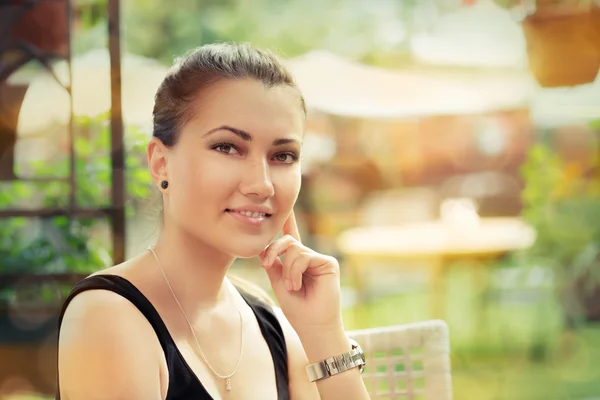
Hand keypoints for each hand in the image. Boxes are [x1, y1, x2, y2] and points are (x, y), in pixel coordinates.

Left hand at [259, 212, 342, 332]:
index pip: (291, 237)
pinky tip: (298, 285)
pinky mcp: (328, 263)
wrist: (311, 325)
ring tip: (292, 286)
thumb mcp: (278, 282)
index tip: (284, 207)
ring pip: (294, 249)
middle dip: (273, 250)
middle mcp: (309, 257)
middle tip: (264, 264)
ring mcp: (319, 259)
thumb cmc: (297, 308)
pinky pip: (304, 256)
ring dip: (287, 269)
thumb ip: (273, 263)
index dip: (288, 221)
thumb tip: (264, 248)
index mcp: (297, 261)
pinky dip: (295, 271)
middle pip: (288, 240)